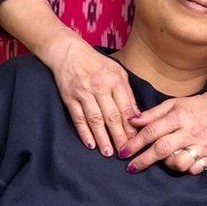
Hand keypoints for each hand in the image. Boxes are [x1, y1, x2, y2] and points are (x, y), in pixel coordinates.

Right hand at [44, 35, 138, 155]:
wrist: (69, 52)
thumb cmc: (97, 64)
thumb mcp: (117, 72)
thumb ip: (127, 94)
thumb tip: (137, 116)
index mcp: (115, 80)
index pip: (126, 108)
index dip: (132, 126)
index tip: (137, 140)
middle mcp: (100, 87)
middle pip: (112, 116)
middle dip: (119, 136)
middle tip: (126, 152)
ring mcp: (84, 93)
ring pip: (95, 119)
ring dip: (102, 138)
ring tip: (109, 153)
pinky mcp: (70, 98)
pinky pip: (78, 118)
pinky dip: (84, 132)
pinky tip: (90, 144)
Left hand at [122, 87, 206, 174]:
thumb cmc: (194, 107)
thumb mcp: (173, 104)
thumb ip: (152, 114)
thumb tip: (131, 121)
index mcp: (179, 117)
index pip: (152, 131)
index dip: (136, 143)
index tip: (124, 152)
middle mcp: (190, 132)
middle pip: (162, 149)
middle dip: (144, 160)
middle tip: (130, 168)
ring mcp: (202, 145)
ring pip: (179, 163)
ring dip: (167, 164)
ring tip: (164, 160)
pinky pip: (193, 170)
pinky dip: (184, 169)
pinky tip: (181, 163)